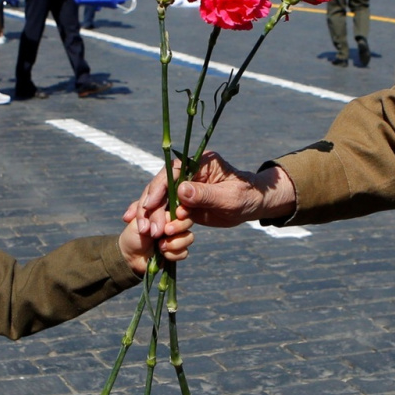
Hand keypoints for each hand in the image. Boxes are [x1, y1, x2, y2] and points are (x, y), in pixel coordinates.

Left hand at [118, 203, 194, 275]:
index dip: (180, 210)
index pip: (180, 206)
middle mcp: (174, 222)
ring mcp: (177, 237)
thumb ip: (153, 215)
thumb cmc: (133, 234)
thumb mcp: (138, 220)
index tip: (177, 214)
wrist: (130, 256)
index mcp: (166, 211)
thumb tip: (169, 220)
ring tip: (160, 246)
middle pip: (188, 220)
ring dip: (174, 243)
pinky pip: (184, 252)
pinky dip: (173, 254)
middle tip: (166, 231)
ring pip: (189, 237)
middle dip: (178, 226)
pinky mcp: (178, 251)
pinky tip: (162, 254)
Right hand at [130, 151, 295, 231]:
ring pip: (160, 199)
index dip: (159, 188)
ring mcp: (183, 186)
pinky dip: (155, 218)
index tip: (150, 205)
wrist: (252, 204)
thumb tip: (181, 191)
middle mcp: (187, 171)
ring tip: (147, 233)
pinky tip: (142, 227)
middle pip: (161, 186)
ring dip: (151, 215)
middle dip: (152, 207)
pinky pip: (164, 209)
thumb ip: (205, 194)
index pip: (173, 172)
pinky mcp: (182, 201)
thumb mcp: (228, 197)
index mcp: (199, 162)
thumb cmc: (245, 196)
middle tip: (149, 228)